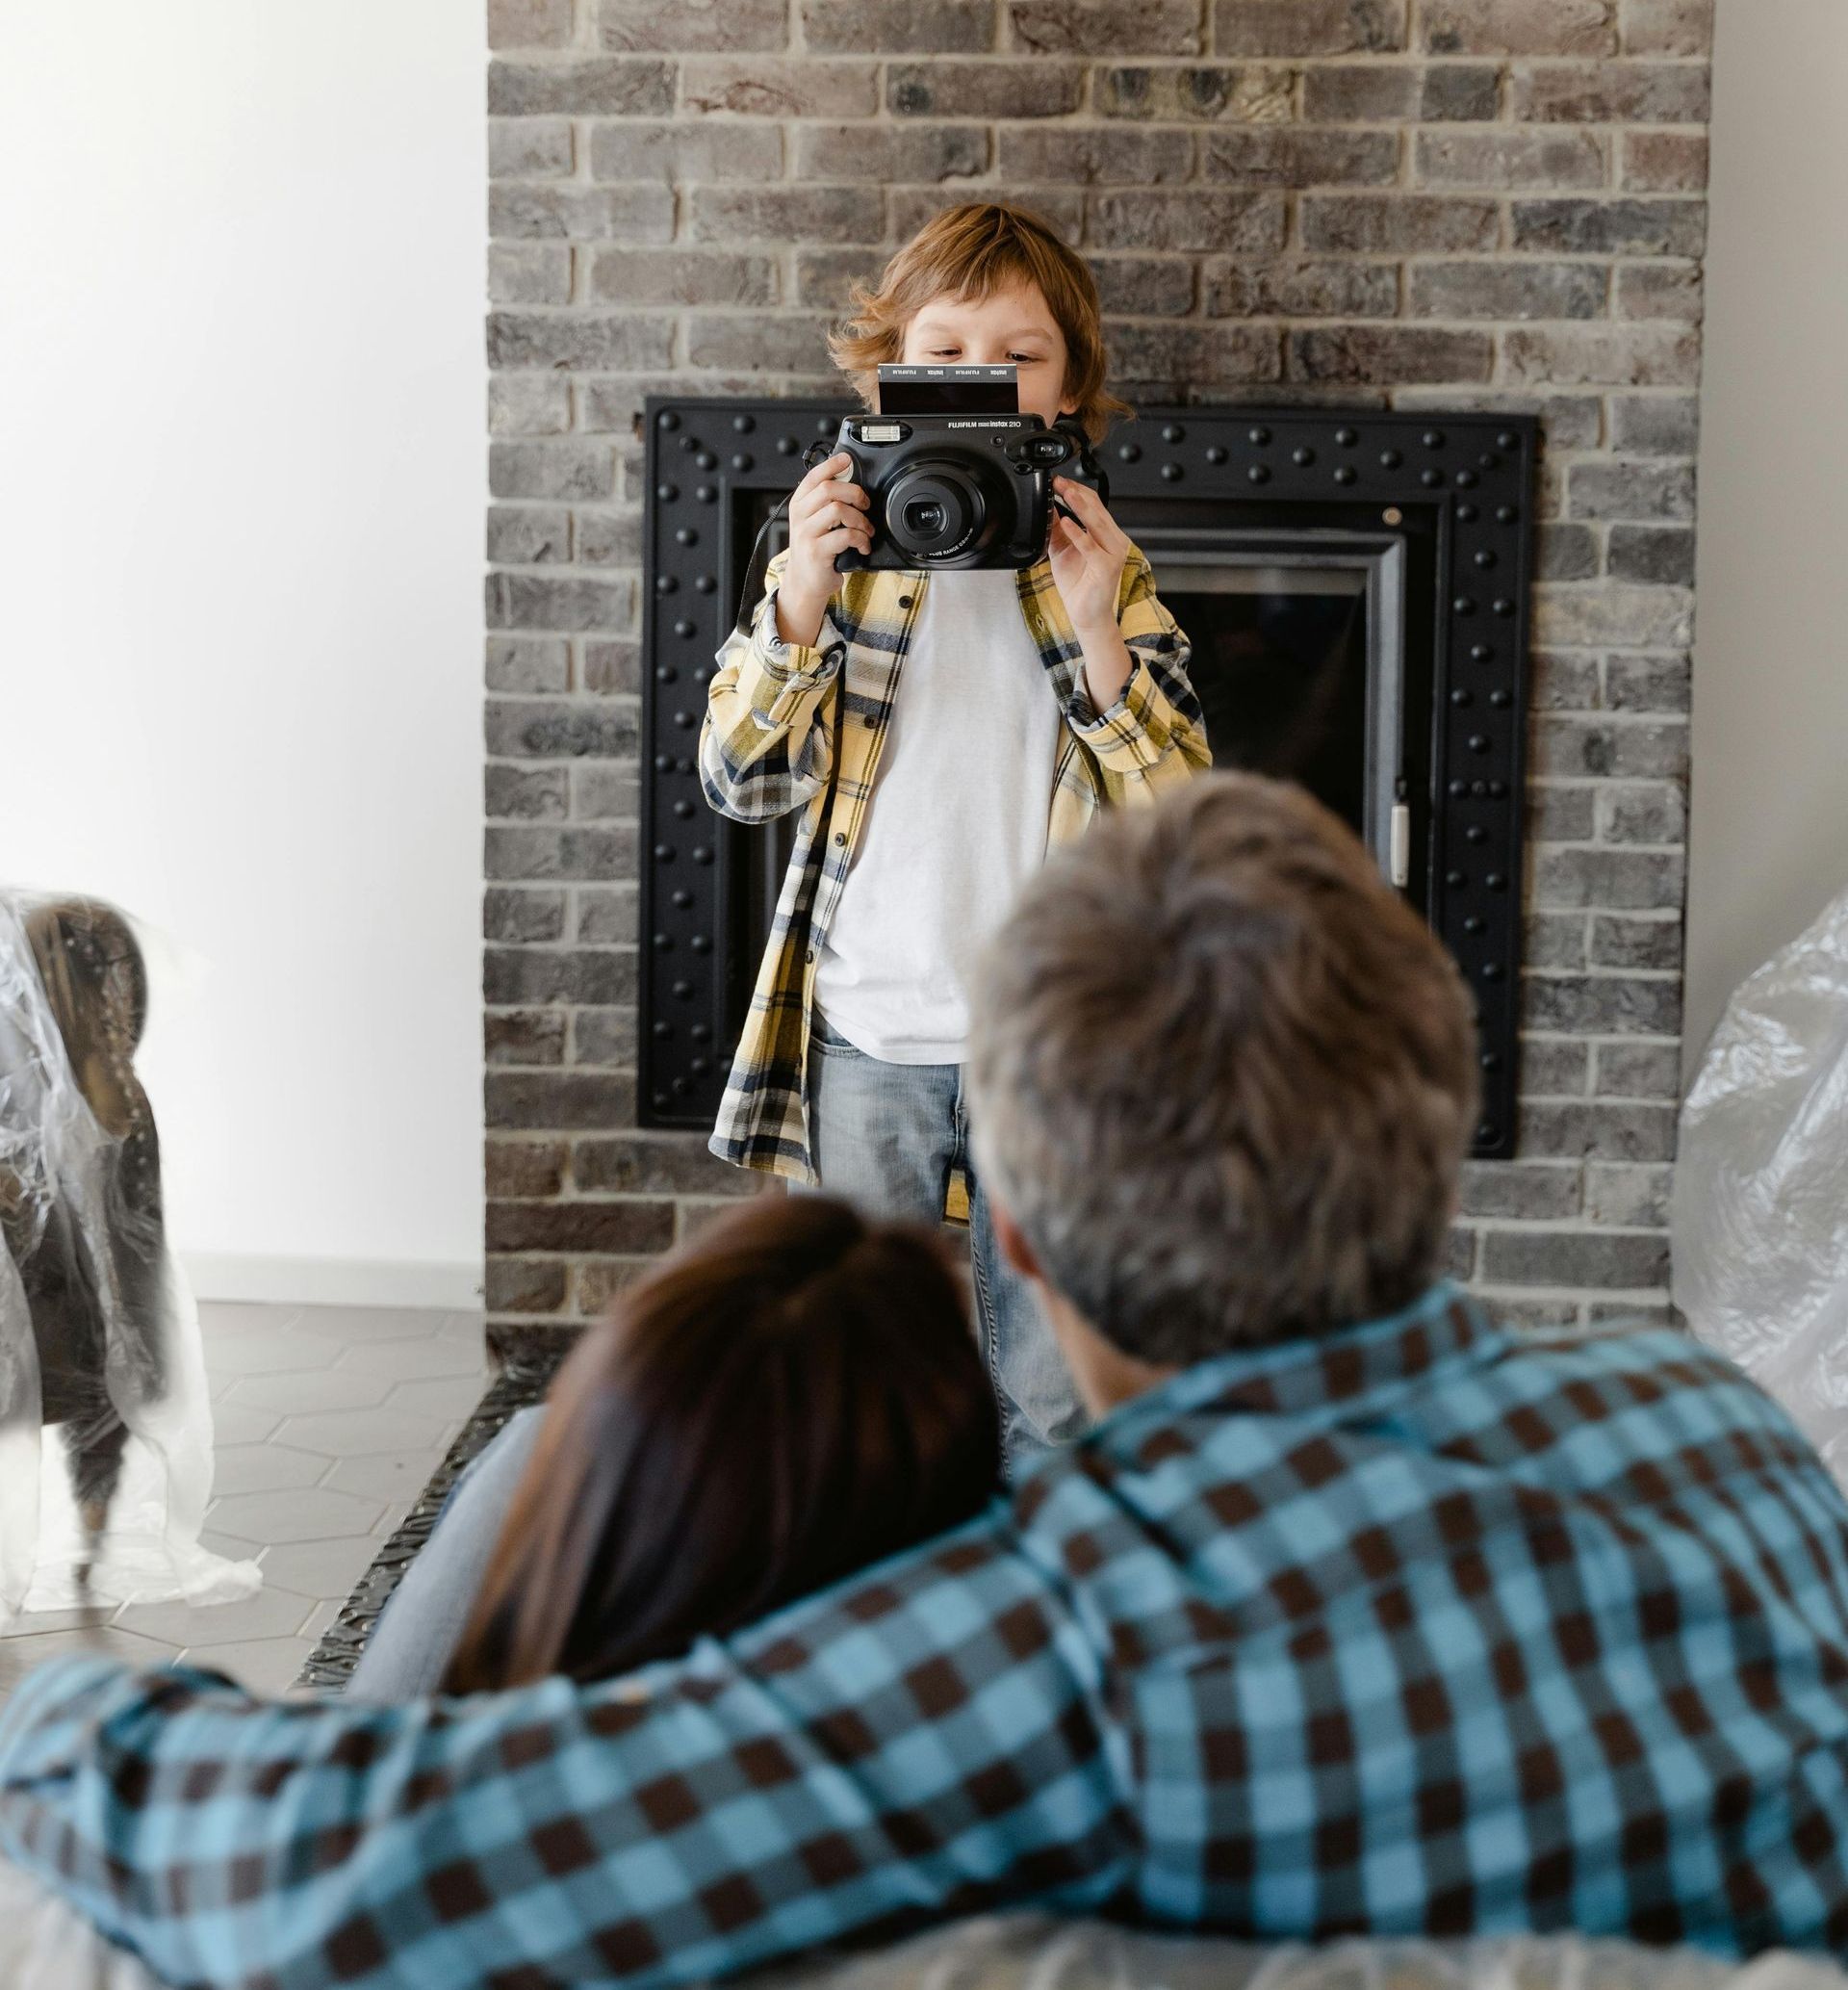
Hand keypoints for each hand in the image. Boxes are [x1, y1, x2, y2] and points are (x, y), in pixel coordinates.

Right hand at [778, 452, 871, 645]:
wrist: (805, 582)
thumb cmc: (815, 550)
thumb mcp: (815, 522)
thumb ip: (826, 504)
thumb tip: (850, 482)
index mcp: (799, 504)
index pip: (814, 476)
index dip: (832, 464)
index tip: (847, 459)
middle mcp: (800, 516)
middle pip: (829, 489)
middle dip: (855, 493)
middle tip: (865, 505)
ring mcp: (806, 534)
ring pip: (839, 510)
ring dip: (860, 519)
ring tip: (866, 530)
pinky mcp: (817, 551)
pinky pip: (846, 535)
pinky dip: (861, 539)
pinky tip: (863, 546)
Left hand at [1047, 477, 1129, 638]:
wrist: (1086, 616)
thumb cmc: (1078, 587)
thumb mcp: (1062, 552)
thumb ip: (1057, 531)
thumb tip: (1048, 509)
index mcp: (1105, 535)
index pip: (1094, 505)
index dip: (1076, 490)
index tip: (1058, 482)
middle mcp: (1113, 541)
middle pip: (1097, 509)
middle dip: (1076, 493)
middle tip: (1059, 481)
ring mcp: (1113, 553)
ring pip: (1097, 523)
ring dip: (1079, 505)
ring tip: (1065, 492)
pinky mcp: (1107, 567)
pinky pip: (1090, 546)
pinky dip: (1077, 533)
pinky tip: (1066, 523)